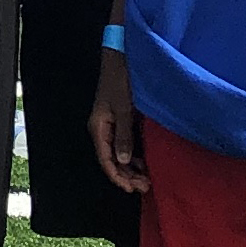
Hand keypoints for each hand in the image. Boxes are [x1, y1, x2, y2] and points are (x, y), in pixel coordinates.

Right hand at [89, 48, 148, 195]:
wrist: (121, 58)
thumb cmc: (121, 81)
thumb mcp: (123, 109)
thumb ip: (123, 135)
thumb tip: (123, 160)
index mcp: (99, 128)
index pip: (106, 160)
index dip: (118, 176)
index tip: (132, 189)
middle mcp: (102, 129)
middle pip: (111, 160)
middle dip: (127, 175)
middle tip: (145, 186)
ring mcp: (111, 124)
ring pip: (118, 153)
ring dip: (131, 167)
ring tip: (146, 178)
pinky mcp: (120, 119)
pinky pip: (124, 144)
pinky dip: (134, 155)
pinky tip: (144, 161)